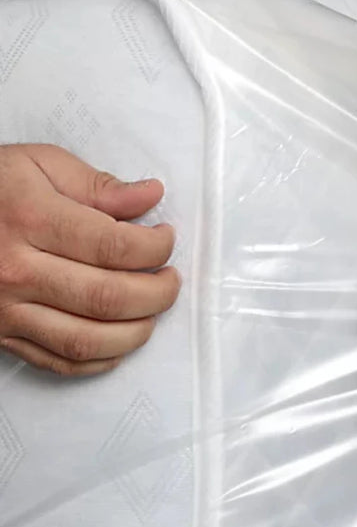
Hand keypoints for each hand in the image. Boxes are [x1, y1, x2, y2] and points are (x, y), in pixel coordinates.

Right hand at [0, 144, 179, 376]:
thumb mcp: (36, 164)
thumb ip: (97, 185)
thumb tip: (151, 197)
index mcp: (28, 217)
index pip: (115, 246)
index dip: (156, 247)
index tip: (166, 239)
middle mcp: (16, 269)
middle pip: (109, 297)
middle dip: (158, 293)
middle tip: (170, 280)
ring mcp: (6, 309)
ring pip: (88, 339)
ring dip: (136, 331)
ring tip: (152, 310)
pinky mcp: (2, 335)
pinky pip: (61, 361)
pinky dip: (101, 359)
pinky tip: (120, 340)